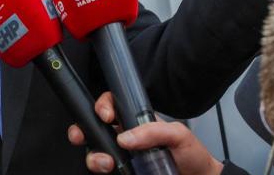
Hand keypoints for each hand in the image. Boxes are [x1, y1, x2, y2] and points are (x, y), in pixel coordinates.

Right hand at [67, 92, 223, 174]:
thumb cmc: (191, 155)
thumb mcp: (178, 135)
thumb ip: (154, 131)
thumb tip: (126, 137)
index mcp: (137, 121)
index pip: (112, 105)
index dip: (102, 106)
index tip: (106, 117)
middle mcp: (126, 137)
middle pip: (95, 128)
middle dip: (82, 130)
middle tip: (82, 137)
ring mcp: (123, 156)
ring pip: (94, 151)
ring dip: (92, 156)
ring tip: (105, 163)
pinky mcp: (123, 172)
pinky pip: (103, 171)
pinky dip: (99, 171)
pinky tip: (109, 171)